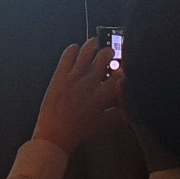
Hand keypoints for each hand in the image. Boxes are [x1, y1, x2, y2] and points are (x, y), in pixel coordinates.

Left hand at [31, 38, 122, 153]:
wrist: (54, 135)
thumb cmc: (78, 132)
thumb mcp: (101, 124)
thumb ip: (114, 115)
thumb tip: (124, 111)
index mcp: (102, 95)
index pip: (119, 76)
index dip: (123, 70)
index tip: (124, 68)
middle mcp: (90, 82)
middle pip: (104, 57)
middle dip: (109, 52)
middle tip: (109, 52)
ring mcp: (74, 77)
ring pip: (87, 52)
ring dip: (92, 45)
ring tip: (94, 42)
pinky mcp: (60, 76)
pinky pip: (67, 56)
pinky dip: (72, 49)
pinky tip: (75, 48)